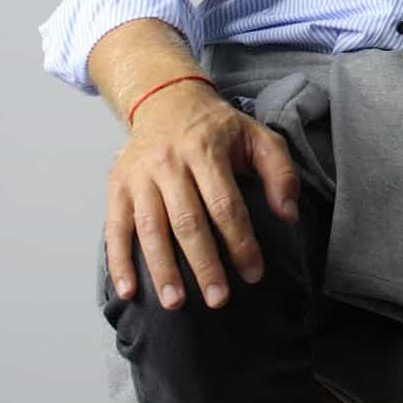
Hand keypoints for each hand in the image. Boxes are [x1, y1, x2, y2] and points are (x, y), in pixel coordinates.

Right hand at [104, 87, 301, 312]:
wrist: (166, 99)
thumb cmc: (218, 128)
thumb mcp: (257, 137)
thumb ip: (280, 172)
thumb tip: (288, 215)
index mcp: (206, 149)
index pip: (225, 204)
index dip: (240, 241)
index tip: (254, 274)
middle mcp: (169, 161)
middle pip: (187, 220)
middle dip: (204, 264)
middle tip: (218, 299)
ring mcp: (140, 175)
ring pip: (150, 227)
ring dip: (162, 269)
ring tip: (175, 303)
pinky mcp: (117, 185)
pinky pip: (115, 227)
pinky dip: (118, 261)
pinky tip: (128, 291)